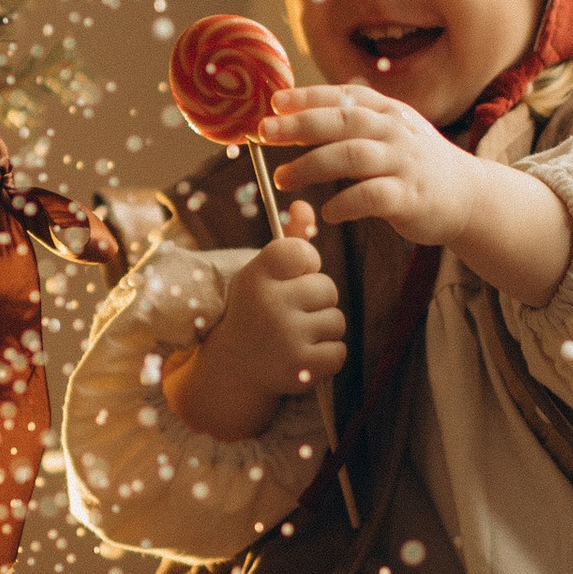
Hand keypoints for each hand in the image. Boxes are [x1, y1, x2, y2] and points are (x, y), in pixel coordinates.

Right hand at [161, 212, 345, 442]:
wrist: (233, 369)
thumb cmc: (255, 312)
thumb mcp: (263, 275)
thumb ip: (289, 242)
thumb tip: (305, 204)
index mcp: (256, 276)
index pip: (303, 252)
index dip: (306, 266)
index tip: (289, 280)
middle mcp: (269, 304)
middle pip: (328, 288)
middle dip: (317, 301)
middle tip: (291, 314)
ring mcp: (285, 337)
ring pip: (337, 321)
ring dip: (323, 329)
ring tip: (295, 336)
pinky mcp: (300, 368)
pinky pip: (339, 352)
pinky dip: (327, 356)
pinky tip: (303, 356)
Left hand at [260, 87, 572, 307]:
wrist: (468, 196)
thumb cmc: (415, 164)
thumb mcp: (390, 131)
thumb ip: (354, 120)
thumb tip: (301, 107)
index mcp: (387, 112)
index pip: (343, 96)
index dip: (307, 96)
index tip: (274, 102)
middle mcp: (395, 131)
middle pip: (342, 121)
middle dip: (299, 125)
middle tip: (265, 132)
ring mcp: (404, 163)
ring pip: (351, 156)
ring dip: (311, 166)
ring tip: (282, 179)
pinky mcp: (411, 197)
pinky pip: (371, 197)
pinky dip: (345, 203)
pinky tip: (328, 213)